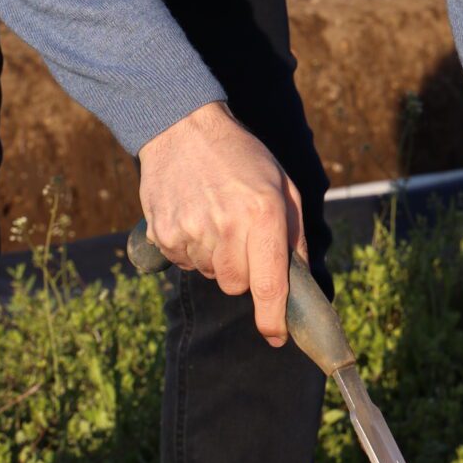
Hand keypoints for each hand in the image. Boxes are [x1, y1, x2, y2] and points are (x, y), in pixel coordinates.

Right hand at [135, 101, 304, 346]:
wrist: (182, 126)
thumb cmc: (240, 155)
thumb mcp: (282, 184)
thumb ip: (294, 232)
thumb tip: (299, 277)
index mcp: (262, 214)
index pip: (269, 284)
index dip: (273, 319)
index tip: (276, 336)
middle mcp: (226, 226)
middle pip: (237, 286)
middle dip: (244, 272)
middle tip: (241, 236)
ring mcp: (191, 231)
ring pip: (211, 275)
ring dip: (217, 259)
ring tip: (215, 218)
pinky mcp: (164, 233)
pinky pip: (185, 263)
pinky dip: (192, 250)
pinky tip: (194, 217)